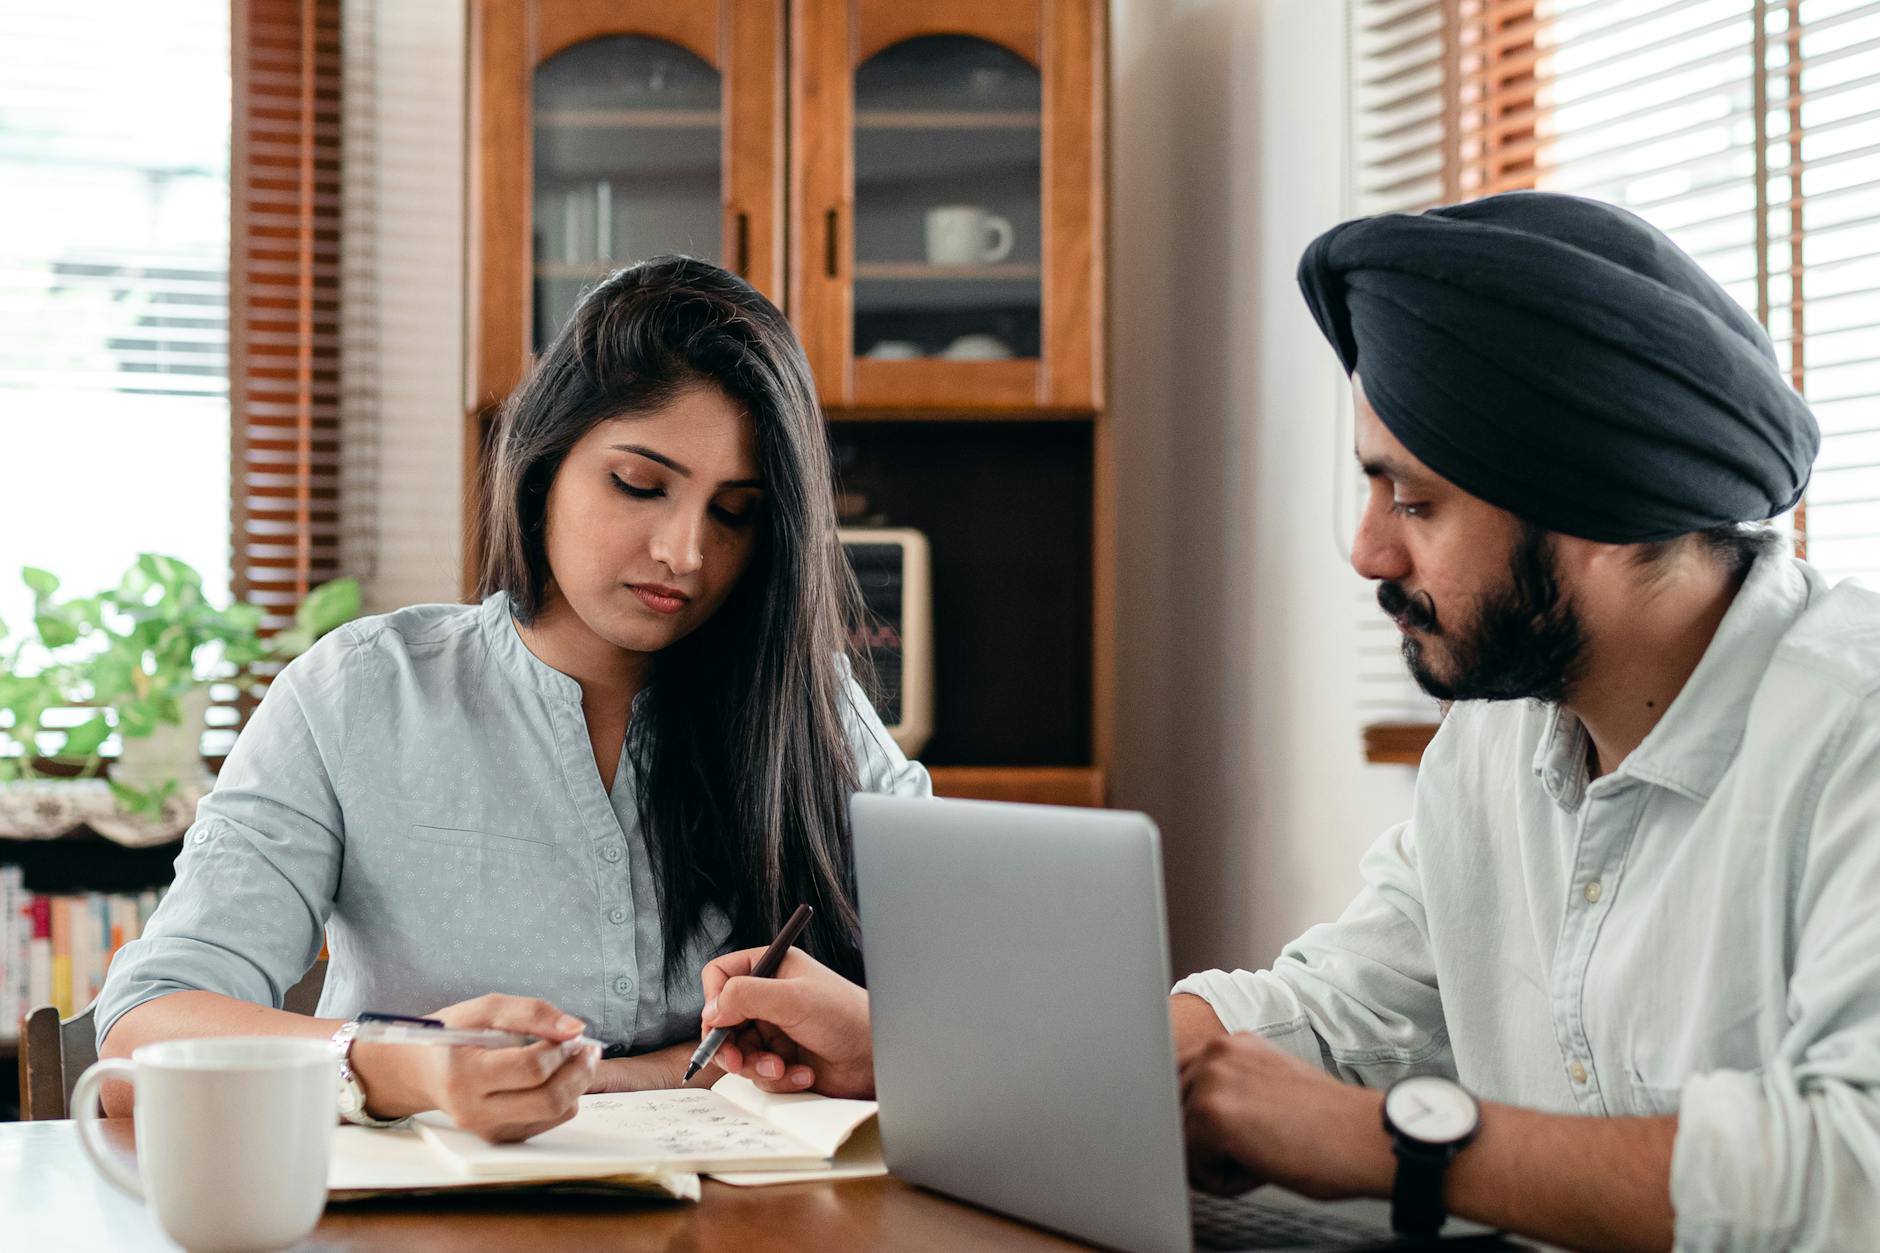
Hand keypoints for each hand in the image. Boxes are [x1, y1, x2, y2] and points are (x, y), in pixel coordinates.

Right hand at [349, 994, 599, 1142]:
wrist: (420, 1071)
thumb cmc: (452, 1036)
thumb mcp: (484, 1010)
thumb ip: (531, 1013)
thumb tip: (575, 1028)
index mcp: (464, 1075)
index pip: (530, 1068)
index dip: (561, 1048)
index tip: (572, 1033)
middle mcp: (474, 1110)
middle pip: (549, 1099)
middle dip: (580, 1071)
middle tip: (588, 1048)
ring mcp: (487, 1129)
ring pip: (555, 1113)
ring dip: (577, 1084)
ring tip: (574, 1059)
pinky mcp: (500, 1137)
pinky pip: (548, 1121)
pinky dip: (562, 1097)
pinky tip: (556, 1077)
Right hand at [699, 947, 874, 1097]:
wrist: (876, 1058)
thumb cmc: (845, 1017)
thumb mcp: (792, 998)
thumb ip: (746, 995)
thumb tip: (710, 1009)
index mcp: (773, 968)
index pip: (722, 974)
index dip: (714, 998)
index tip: (718, 1021)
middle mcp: (770, 997)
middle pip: (722, 1019)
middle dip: (728, 1044)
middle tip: (736, 1061)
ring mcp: (775, 1030)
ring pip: (738, 1051)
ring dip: (755, 1066)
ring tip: (780, 1068)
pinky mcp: (782, 1059)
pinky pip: (759, 1073)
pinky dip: (776, 1079)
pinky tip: (803, 1075)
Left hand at [1180, 1033, 1391, 1200]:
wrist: (1365, 1138)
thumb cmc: (1330, 1125)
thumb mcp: (1270, 1086)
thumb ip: (1230, 1088)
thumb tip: (1193, 1116)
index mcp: (1232, 1044)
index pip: (1182, 1086)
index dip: (1204, 1120)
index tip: (1234, 1133)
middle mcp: (1217, 1052)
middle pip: (1178, 1115)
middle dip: (1210, 1142)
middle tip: (1259, 1146)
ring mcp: (1211, 1080)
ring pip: (1184, 1142)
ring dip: (1218, 1161)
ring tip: (1265, 1153)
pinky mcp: (1211, 1115)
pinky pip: (1194, 1168)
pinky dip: (1226, 1182)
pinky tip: (1263, 1166)